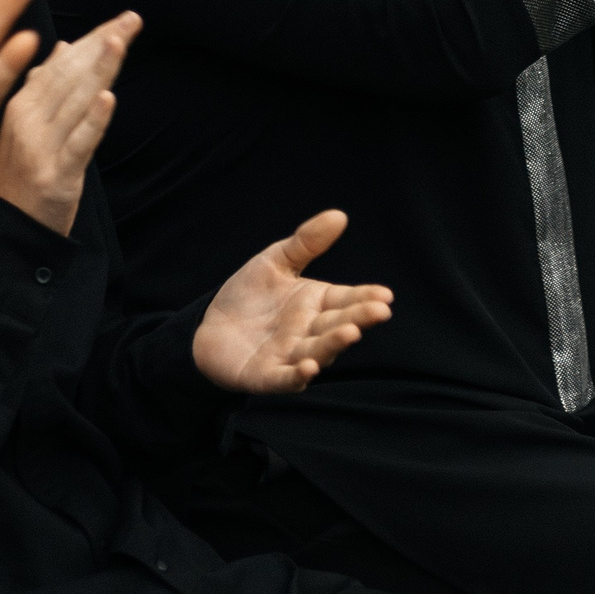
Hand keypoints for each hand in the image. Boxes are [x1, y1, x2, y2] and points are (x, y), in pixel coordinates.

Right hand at [0, 9, 138, 234]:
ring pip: (75, 101)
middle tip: (132, 20)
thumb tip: (66, 47)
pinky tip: (108, 98)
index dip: (94, 38)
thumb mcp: (28, 126)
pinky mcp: (56, 174)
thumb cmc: (24, 174)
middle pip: (70, 75)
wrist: (10, 229)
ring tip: (120, 42)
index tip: (123, 19)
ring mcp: (41, 146)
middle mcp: (27, 120)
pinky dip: (94, 120)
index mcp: (21, 104)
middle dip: (103, 45)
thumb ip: (46, 86)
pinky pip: (78, 143)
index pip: (62, 62)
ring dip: (99, 70)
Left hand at [193, 211, 393, 393]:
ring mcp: (290, 356)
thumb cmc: (249, 295)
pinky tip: (308, 367)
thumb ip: (306, 241)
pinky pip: (285, 378)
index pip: (346, 300)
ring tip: (350, 332)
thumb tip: (339, 215)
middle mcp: (309, 331)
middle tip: (380, 311)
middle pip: (337, 325)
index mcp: (316, 303)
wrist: (209, 327)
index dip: (366, 298)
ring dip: (333, 344)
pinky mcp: (266, 376)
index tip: (385, 295)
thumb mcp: (276, 262)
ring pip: (317, 351)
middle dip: (359, 318)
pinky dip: (297, 375)